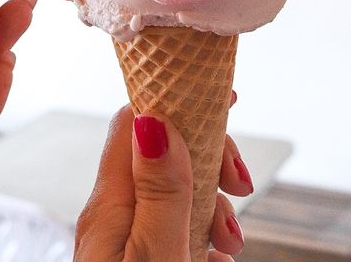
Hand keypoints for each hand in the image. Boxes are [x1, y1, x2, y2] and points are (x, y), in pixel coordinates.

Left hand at [74, 104, 251, 260]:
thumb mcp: (155, 254)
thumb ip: (160, 191)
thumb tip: (155, 118)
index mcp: (109, 207)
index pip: (135, 121)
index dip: (180, 105)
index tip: (226, 104)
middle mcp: (109, 220)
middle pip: (161, 158)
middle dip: (209, 164)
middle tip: (241, 187)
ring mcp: (119, 245)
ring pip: (172, 199)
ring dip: (212, 209)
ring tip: (230, 244)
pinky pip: (170, 235)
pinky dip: (200, 240)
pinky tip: (216, 259)